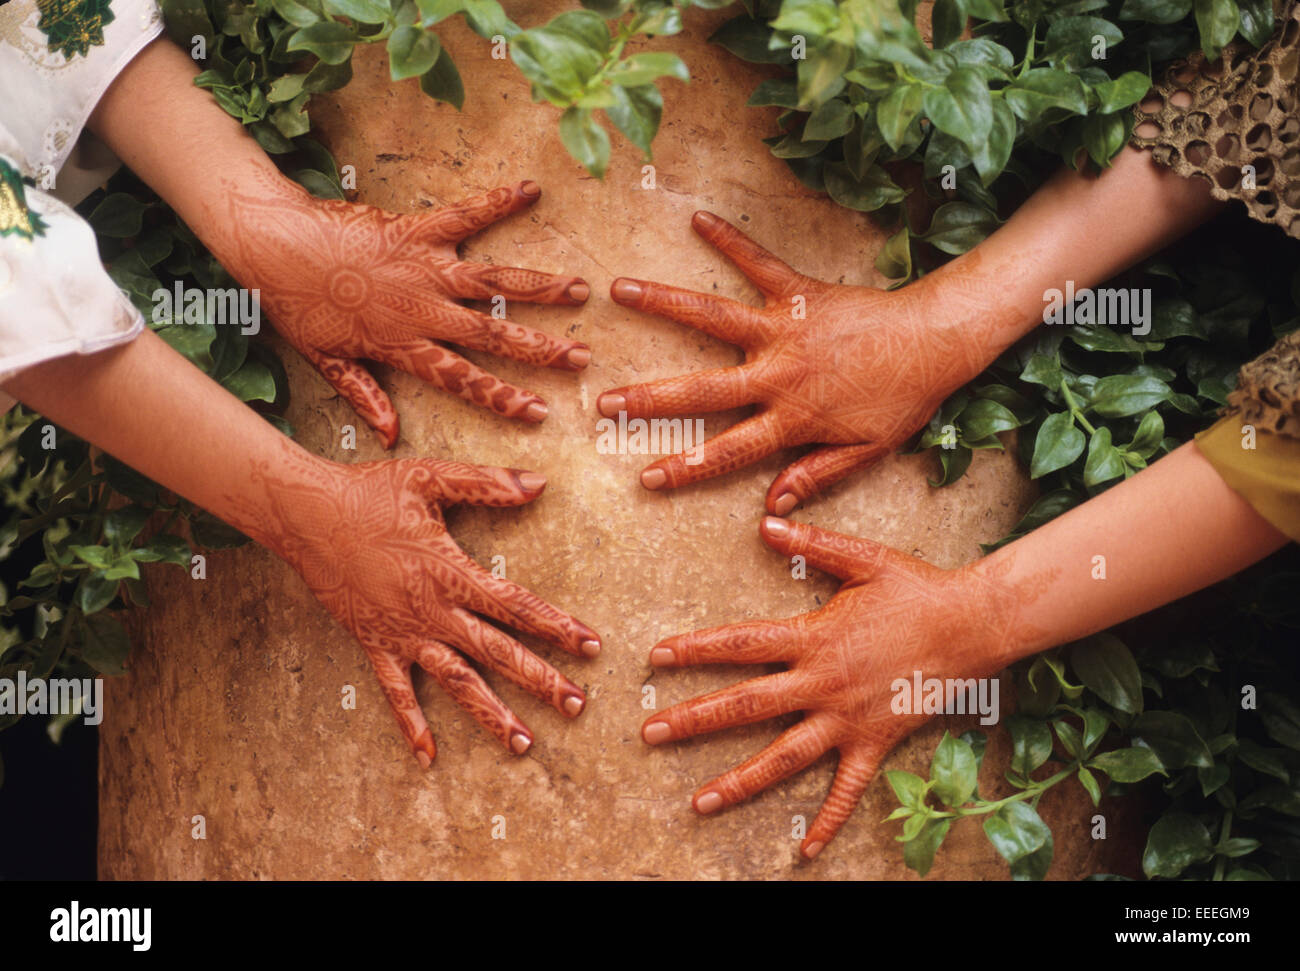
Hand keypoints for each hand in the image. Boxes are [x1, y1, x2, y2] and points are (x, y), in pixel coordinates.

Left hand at [223, 176, 591, 446]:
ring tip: (578, 289)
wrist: (271, 245)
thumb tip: (390, 436)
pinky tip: (531, 190)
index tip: (539, 411)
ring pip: (493, 282)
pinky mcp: (417, 229)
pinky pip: (465, 215)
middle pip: (493, 334)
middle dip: (542, 348)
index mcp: (403, 345)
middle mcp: (423, 309)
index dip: (504, 397)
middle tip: (582, 356)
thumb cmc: (296, 304)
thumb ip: (365, 396)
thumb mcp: (327, 361)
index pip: (463, 380)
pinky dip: (499, 201)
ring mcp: (424, 268)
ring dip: (539, 286)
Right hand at [236, 451, 600, 764]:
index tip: (591, 645)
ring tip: (524, 743)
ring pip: (456, 682)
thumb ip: (487, 484)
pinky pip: (396, 693)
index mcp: (450, 573)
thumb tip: (540, 483)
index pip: (516, 606)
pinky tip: (427, 757)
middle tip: (577, 705)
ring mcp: (404, 634)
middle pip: (497, 653)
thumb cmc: (369, 492)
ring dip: (492, 714)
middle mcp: (432, 612)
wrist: (305, 515)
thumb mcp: (430, 477)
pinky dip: (411, 725)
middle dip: (541, 680)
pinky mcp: (375, 644)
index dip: (557, 626)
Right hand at [598, 211, 982, 512]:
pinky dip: (730, 240)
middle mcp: (777, 373)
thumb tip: (771, 506)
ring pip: (713, 317)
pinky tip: (698, 219)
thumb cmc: (903, 398)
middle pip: (702, 390)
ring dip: (664, 303)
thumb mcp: (864, 451)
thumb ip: (815, 475)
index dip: (685, 469)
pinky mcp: (799, 292)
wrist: (936, 341)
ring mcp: (784, 329)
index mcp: (792, 418)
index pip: (728, 452)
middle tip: (604, 401)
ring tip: (620, 290)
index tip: (646, 477)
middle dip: (649, 398)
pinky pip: (759, 263)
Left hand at [641, 516, 1024, 858]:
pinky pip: (847, 790)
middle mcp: (822, 684)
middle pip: (746, 706)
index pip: (740, 644)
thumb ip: (811, 544)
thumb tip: (764, 524)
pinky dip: (826, 821)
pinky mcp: (874, 743)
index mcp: (813, 638)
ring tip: (698, 803)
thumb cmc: (917, 589)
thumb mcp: (862, 559)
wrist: (974, 626)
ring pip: (783, 758)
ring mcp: (846, 719)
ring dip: (738, 781)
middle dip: (693, 720)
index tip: (656, 658)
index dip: (696, 649)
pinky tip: (804, 852)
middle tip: (649, 733)